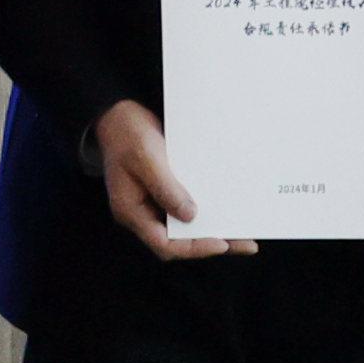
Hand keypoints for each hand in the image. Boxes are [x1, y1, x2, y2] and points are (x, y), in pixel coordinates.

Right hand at [96, 99, 235, 261]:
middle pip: (179, 241)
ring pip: (185, 228)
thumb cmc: (127, 134)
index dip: (194, 248)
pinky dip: (206, 213)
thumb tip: (190, 215)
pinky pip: (186, 210)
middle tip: (245, 243)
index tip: (221, 243)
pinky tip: (226, 209)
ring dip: (212, 230)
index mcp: (131, 211)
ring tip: (243, 233)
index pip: (164, 243)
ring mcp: (153, 204)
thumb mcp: (146, 157)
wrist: (118, 115)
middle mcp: (142, 213)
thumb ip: (165, 187)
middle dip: (211, 243)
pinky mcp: (163, 193)